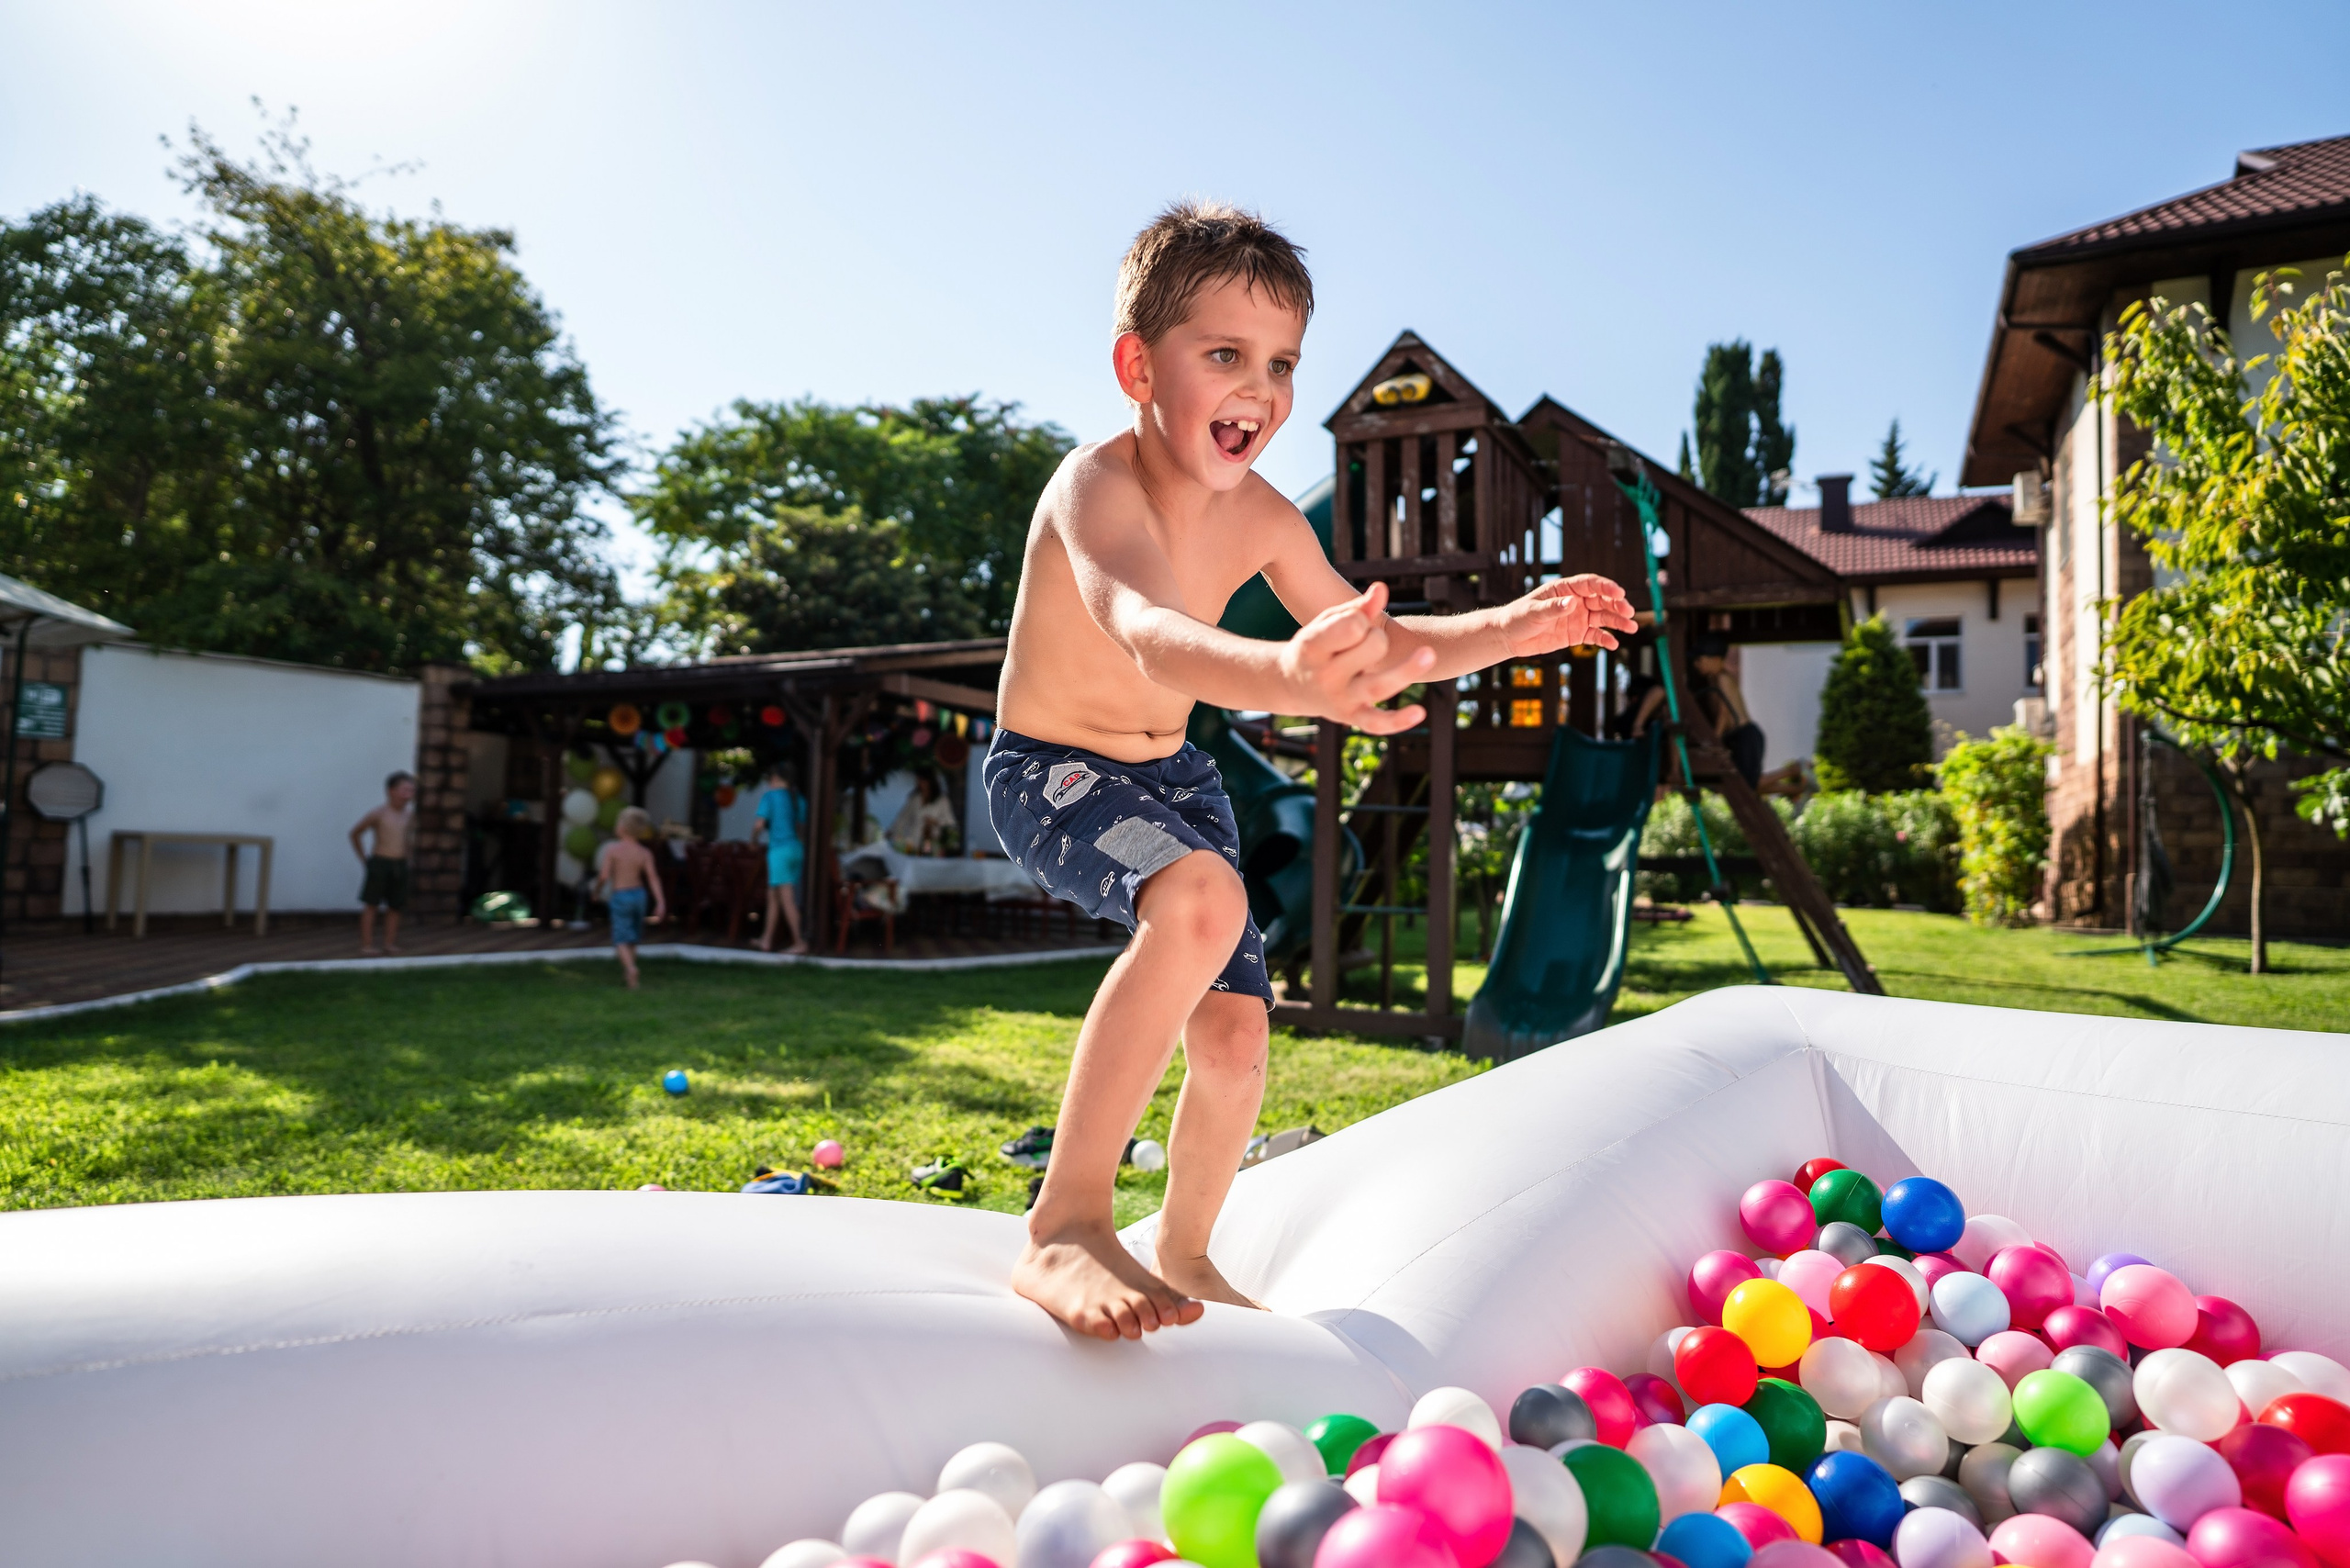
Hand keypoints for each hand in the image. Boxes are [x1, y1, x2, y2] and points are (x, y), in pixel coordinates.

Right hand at [1279, 581, 1434, 734]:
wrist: (1290, 684)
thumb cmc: (1317, 644)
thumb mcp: (1327, 622)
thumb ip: (1355, 608)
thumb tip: (1381, 589)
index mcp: (1314, 646)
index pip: (1351, 627)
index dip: (1362, 620)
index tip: (1357, 624)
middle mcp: (1325, 675)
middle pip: (1373, 648)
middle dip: (1378, 637)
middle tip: (1364, 643)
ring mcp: (1339, 698)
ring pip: (1378, 685)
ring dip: (1406, 671)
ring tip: (1428, 654)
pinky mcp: (1351, 717)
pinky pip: (1376, 723)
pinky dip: (1398, 721)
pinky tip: (1419, 712)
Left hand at [1499, 574, 1639, 657]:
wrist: (1509, 637)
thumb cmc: (1518, 617)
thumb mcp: (1534, 612)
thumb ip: (1553, 607)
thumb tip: (1571, 602)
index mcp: (1565, 589)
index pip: (1590, 584)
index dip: (1606, 587)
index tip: (1619, 592)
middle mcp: (1575, 601)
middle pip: (1602, 600)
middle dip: (1617, 605)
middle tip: (1629, 612)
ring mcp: (1578, 617)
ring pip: (1603, 617)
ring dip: (1618, 622)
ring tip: (1631, 627)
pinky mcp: (1576, 634)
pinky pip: (1595, 635)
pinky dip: (1605, 639)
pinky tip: (1614, 644)